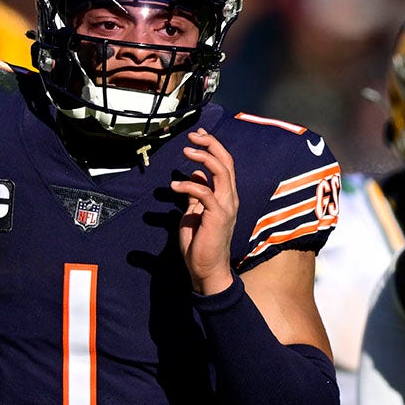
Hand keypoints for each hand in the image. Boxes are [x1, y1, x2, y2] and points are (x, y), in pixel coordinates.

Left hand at [170, 129, 237, 294]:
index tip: (198, 137)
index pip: (224, 164)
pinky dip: (189, 184)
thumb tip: (196, 174)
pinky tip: (174, 185)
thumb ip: (196, 194)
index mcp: (225, 196)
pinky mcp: (218, 216)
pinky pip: (205, 192)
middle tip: (193, 136)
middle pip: (226, 162)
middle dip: (211, 144)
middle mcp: (230, 198)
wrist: (206, 268)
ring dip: (203, 157)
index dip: (213, 147)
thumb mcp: (195, 212)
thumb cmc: (200, 243)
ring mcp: (226, 206)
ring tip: (186, 152)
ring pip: (221, 171)